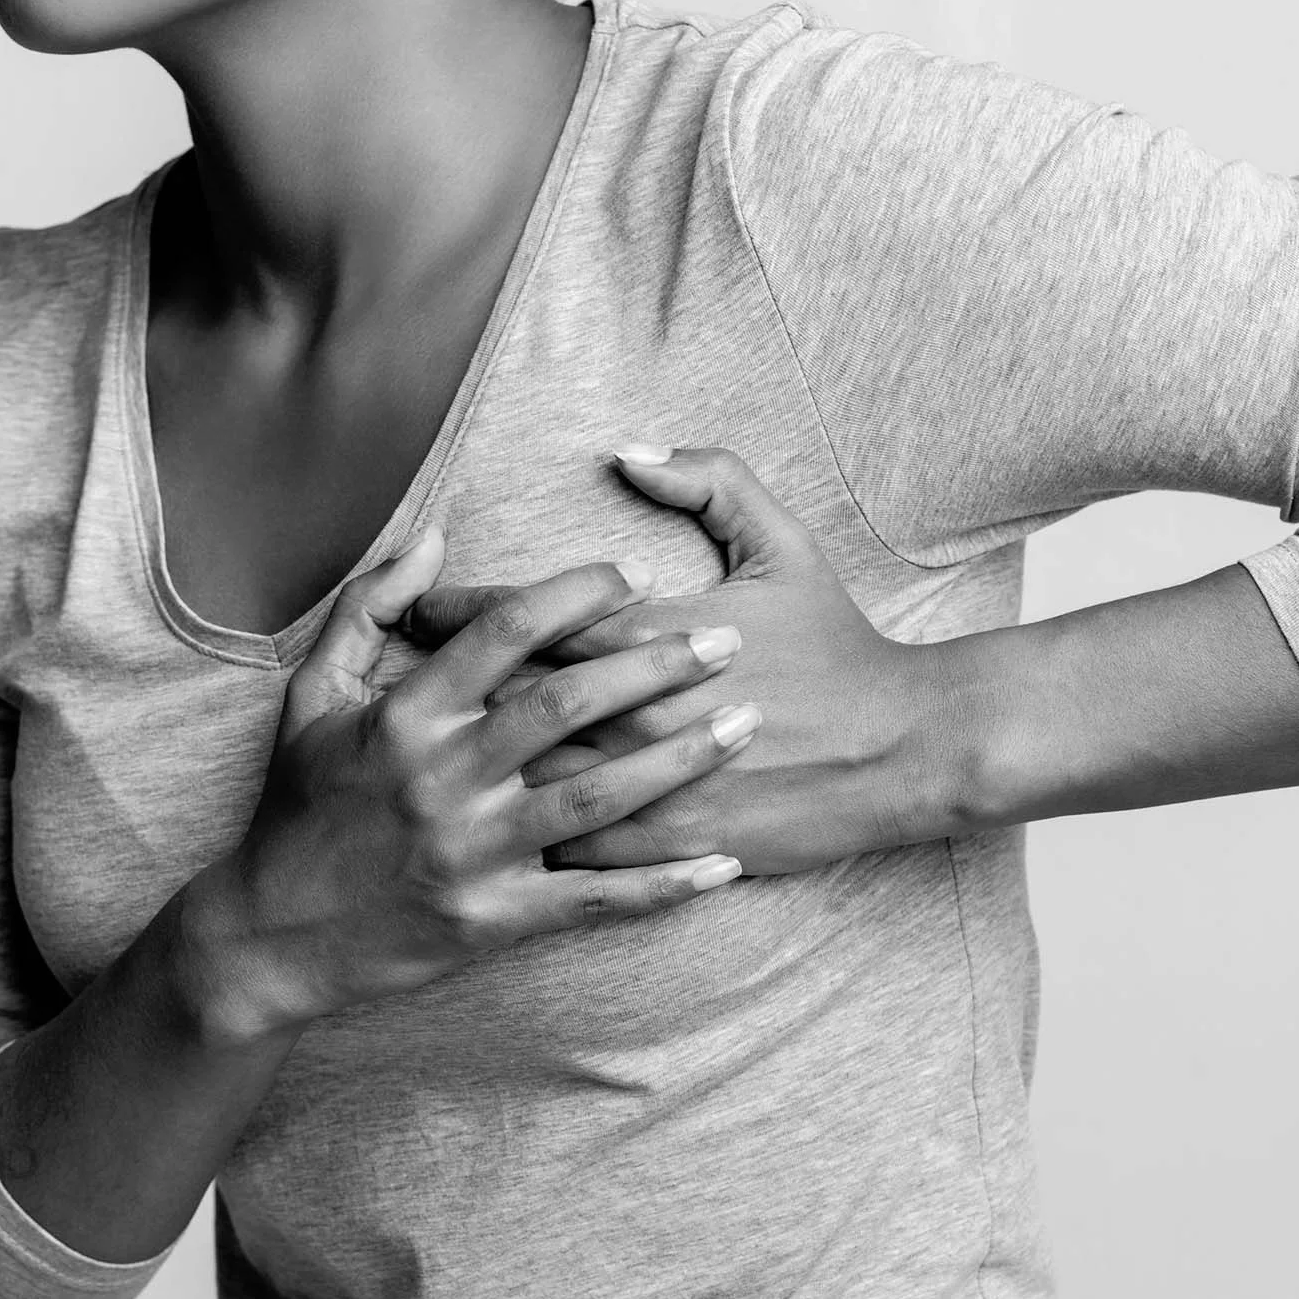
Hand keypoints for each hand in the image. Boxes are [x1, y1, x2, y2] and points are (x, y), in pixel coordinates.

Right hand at [180, 525, 754, 1040]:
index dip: (578, 595)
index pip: (505, 632)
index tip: (638, 575)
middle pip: (568, 705)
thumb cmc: (300, 805)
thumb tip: (436, 535)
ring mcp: (472, 853)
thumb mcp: (311, 695)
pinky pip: (594, 900)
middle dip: (656, 666)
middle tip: (725, 639)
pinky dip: (663, 886)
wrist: (273, 935)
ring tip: (743, 726)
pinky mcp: (494, 920)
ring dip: (679, 761)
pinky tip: (724, 863)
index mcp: (404, 715)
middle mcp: (442, 778)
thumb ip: (370, 606)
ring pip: (597, 797)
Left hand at [402, 447, 965, 876]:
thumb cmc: (836, 642)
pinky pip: (572, 847)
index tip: (418, 608)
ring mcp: (646, 784)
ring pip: (526, 781)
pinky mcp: (667, 843)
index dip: (455, 611)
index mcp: (645, 634)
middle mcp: (632, 712)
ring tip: (424, 764)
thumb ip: (707, 481)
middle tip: (394, 684)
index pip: (520, 618)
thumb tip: (629, 451)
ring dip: (475, 774)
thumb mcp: (782, 542)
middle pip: (504, 702)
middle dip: (442, 693)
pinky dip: (527, 838)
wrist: (904, 747)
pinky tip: (491, 829)